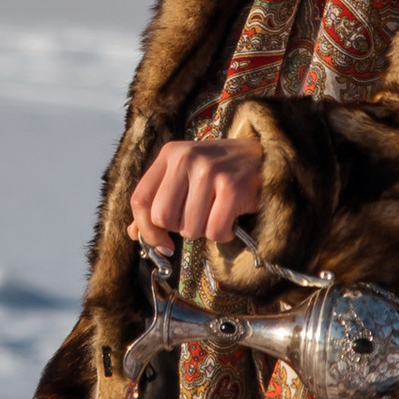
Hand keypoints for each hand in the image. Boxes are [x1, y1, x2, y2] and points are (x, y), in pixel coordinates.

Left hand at [129, 136, 264, 246]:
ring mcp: (209, 172)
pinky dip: (224, 234)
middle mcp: (186, 158)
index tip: (161, 244)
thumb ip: (157, 200)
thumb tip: (134, 233)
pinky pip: (215, 232)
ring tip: (217, 214)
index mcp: (170, 154)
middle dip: (180, 229)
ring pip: (190, 229)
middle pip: (163, 218)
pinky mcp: (231, 188)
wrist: (265, 156)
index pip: (140, 200)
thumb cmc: (220, 171)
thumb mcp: (184, 176)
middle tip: (198, 219)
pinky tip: (231, 219)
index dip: (146, 229)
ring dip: (205, 231)